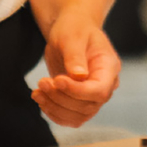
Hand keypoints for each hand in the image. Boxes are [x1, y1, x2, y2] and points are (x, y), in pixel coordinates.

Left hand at [32, 11, 121, 127]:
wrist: (71, 30)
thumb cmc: (74, 28)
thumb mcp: (72, 36)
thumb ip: (75, 56)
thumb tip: (79, 76)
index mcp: (109, 66)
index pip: (99, 90)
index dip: (77, 91)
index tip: (57, 80)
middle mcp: (106, 84)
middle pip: (88, 106)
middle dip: (61, 98)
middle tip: (42, 82)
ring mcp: (94, 95)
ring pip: (78, 116)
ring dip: (55, 108)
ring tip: (38, 91)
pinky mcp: (80, 101)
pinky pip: (70, 118)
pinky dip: (54, 113)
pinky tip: (41, 99)